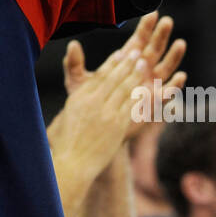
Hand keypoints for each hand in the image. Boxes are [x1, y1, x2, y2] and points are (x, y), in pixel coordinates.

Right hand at [48, 29, 167, 182]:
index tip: (120, 54)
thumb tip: (86, 93)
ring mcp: (107, 113)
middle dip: (127, 63)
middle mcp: (93, 102)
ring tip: (144, 64)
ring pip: (125, 89)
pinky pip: (133, 106)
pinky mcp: (118, 125)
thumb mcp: (67, 115)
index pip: (99, 76)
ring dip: (136, 75)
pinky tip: (149, 88)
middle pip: (114, 78)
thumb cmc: (66, 143)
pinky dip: (142, 95)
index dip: (112, 63)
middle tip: (137, 53)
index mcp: (80, 97)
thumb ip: (78, 101)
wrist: (72, 164)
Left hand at [63, 11, 186, 99]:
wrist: (95, 126)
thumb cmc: (88, 100)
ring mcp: (149, 84)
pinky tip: (180, 77)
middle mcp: (141, 69)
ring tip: (180, 43)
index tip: (152, 14)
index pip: (139, 39)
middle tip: (167, 21)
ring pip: (166, 67)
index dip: (146, 27)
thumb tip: (71, 45)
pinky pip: (167, 93)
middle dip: (161, 35)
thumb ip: (74, 64)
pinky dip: (174, 85)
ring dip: (174, 56)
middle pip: (155, 49)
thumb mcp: (79, 81)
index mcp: (126, 60)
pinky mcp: (152, 101)